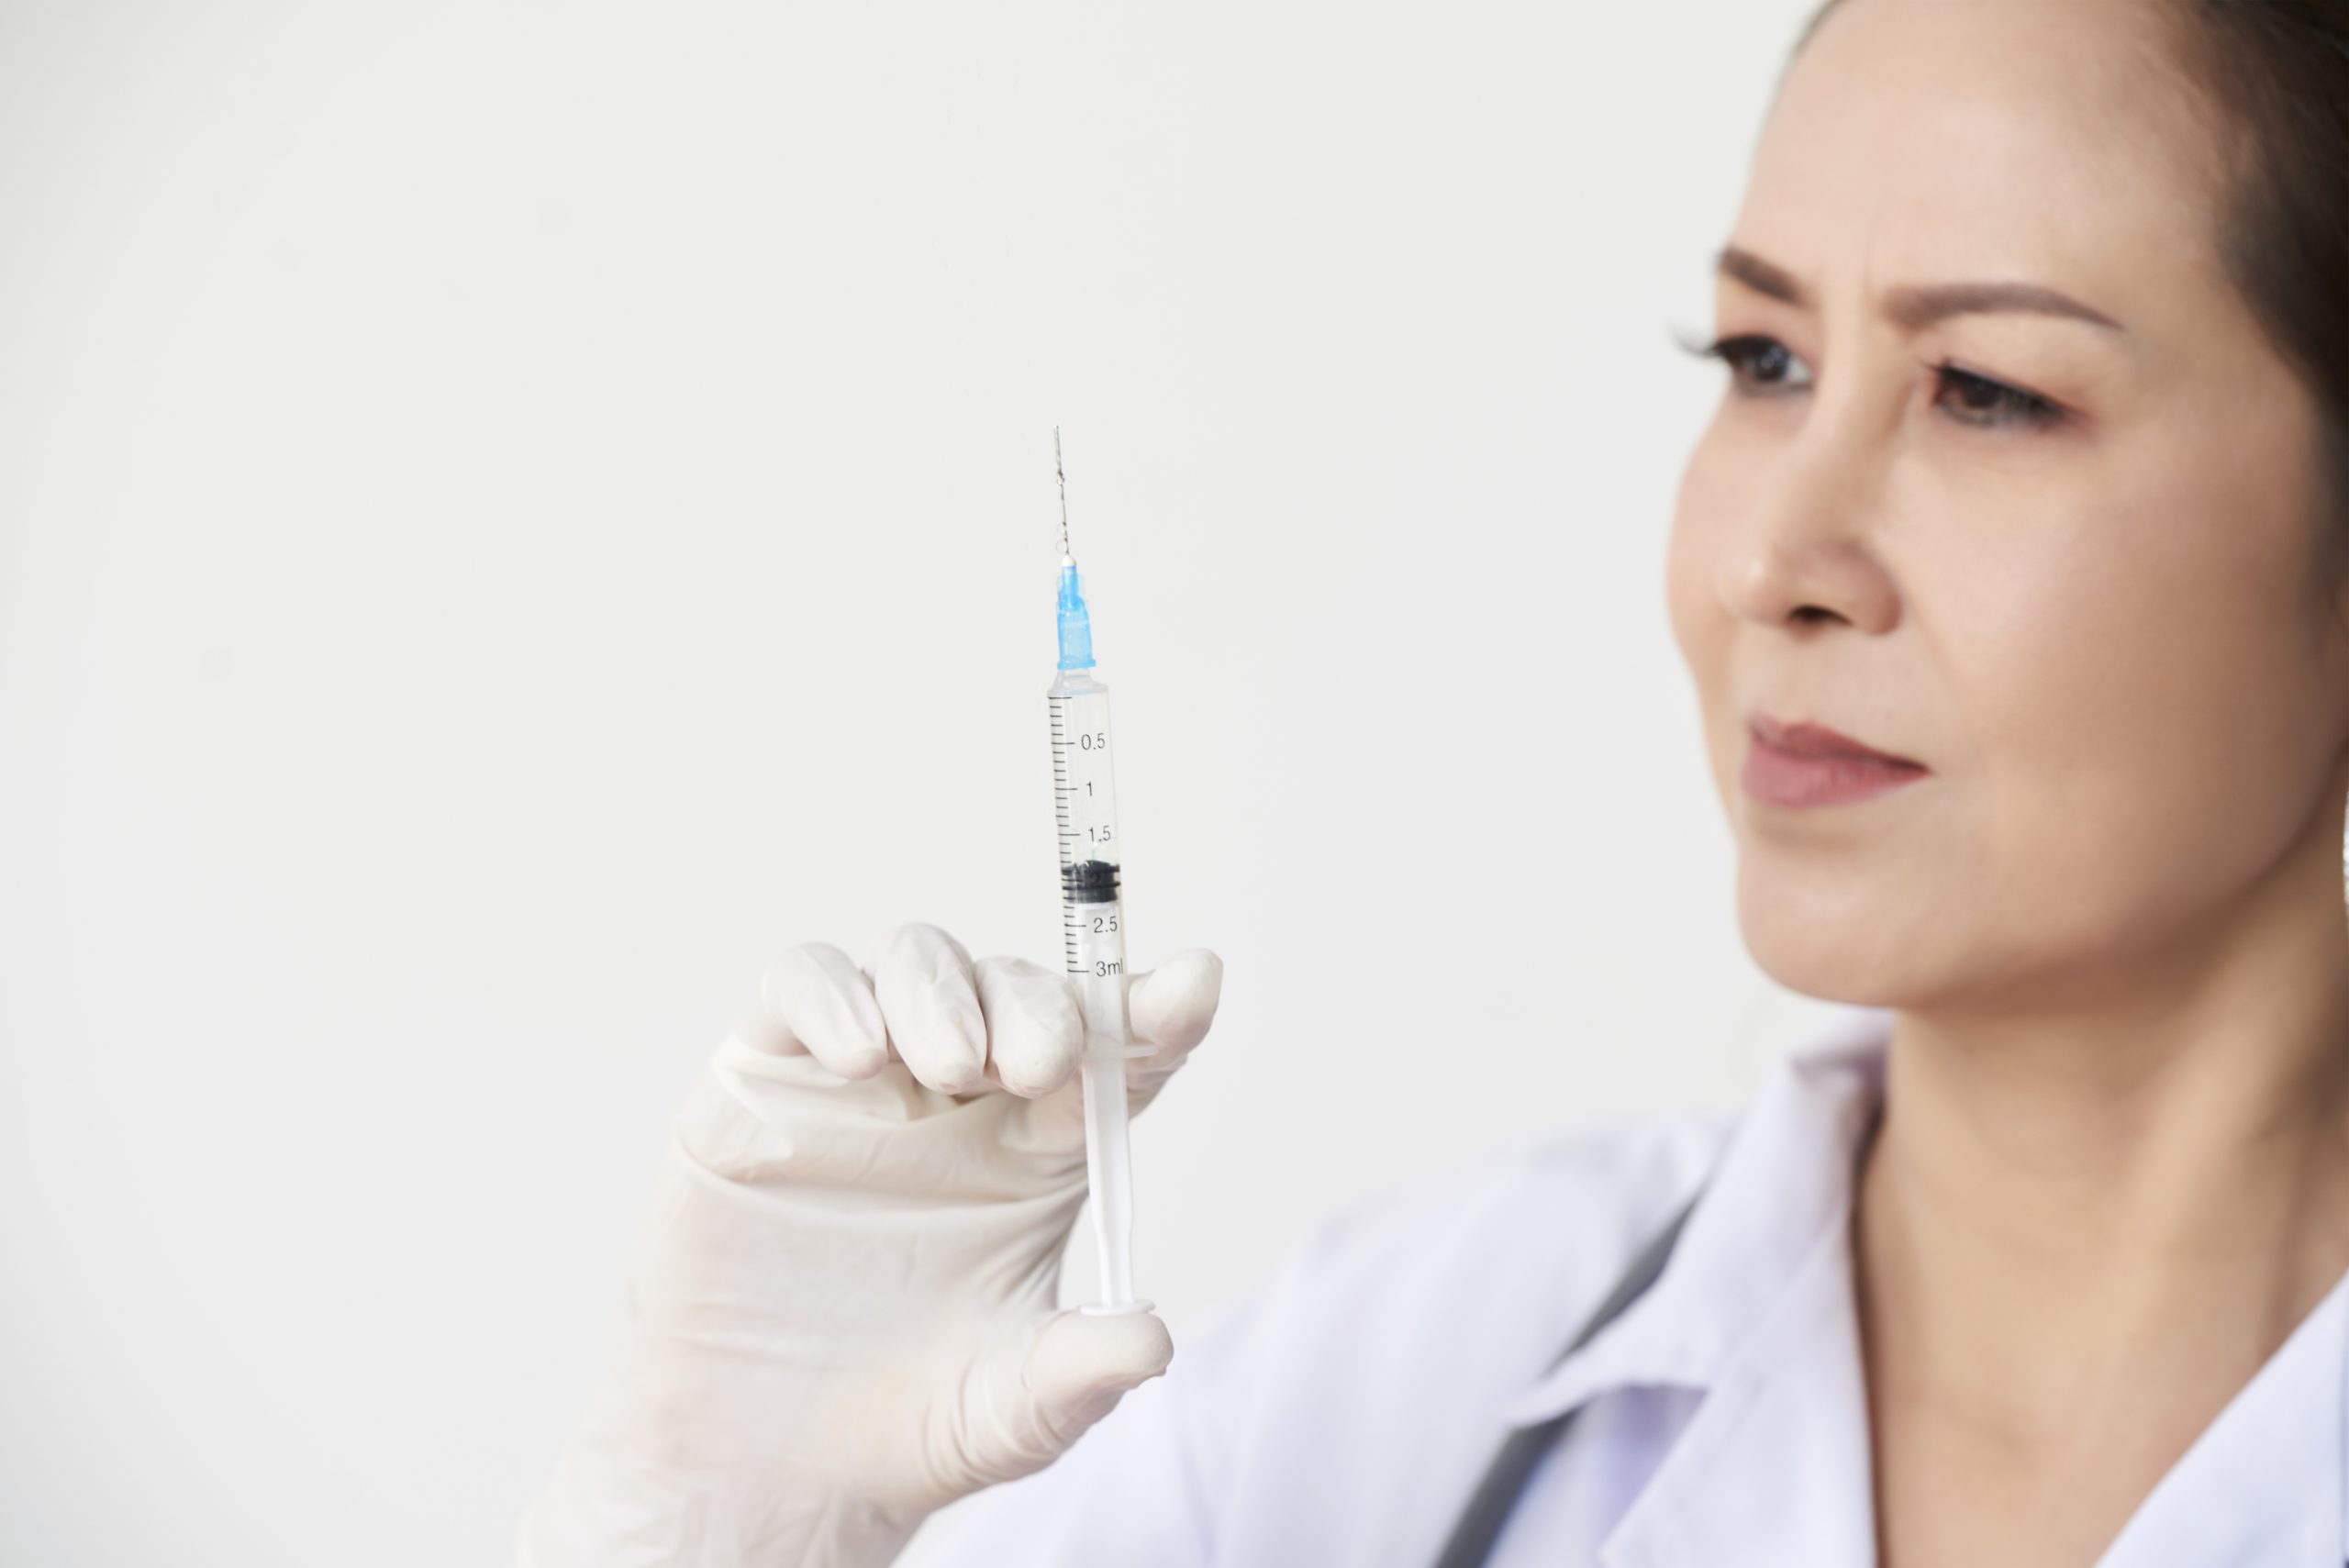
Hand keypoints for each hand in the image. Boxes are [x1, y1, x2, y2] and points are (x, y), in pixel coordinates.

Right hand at [519, 922, 1223, 1567]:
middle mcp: (959, 1099)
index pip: (1115, 1055)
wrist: (761, 1469)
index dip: (1157, 1009)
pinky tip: (861, 1057)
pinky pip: (802, 984)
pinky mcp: (766, 1078)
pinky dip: (835, 995)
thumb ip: (1078, 1374)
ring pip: (920, 960)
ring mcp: (863, 1080)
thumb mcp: (1011, 1413)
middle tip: (1042, 1065)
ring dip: (947, 990)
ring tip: (951, 1066)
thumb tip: (1150, 1342)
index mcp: (1037, 1152)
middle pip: (1021, 989)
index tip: (1195, 986)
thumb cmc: (900, 1427)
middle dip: (1045, 1004)